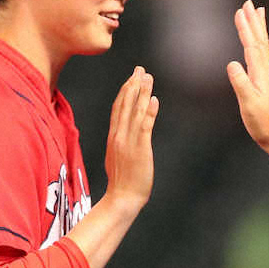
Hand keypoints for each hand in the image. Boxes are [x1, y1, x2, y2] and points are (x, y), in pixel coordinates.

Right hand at [104, 67, 158, 209]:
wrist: (122, 198)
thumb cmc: (122, 183)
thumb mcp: (117, 158)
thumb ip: (120, 144)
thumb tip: (123, 137)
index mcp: (113, 137)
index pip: (118, 108)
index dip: (125, 91)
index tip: (131, 77)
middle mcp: (119, 136)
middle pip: (125, 104)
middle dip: (133, 85)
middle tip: (140, 69)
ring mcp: (128, 142)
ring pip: (135, 111)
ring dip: (142, 93)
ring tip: (148, 77)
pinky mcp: (139, 149)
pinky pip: (144, 127)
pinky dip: (149, 112)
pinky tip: (154, 99)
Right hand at [226, 0, 268, 150]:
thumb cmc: (264, 123)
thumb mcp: (249, 103)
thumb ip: (240, 83)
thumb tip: (232, 63)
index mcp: (261, 73)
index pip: (252, 45)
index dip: (246, 28)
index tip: (240, 10)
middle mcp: (265, 71)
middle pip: (259, 40)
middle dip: (253, 21)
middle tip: (249, 3)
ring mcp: (266, 76)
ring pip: (262, 46)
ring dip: (258, 29)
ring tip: (257, 14)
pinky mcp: (265, 83)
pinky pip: (260, 57)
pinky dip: (258, 45)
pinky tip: (254, 45)